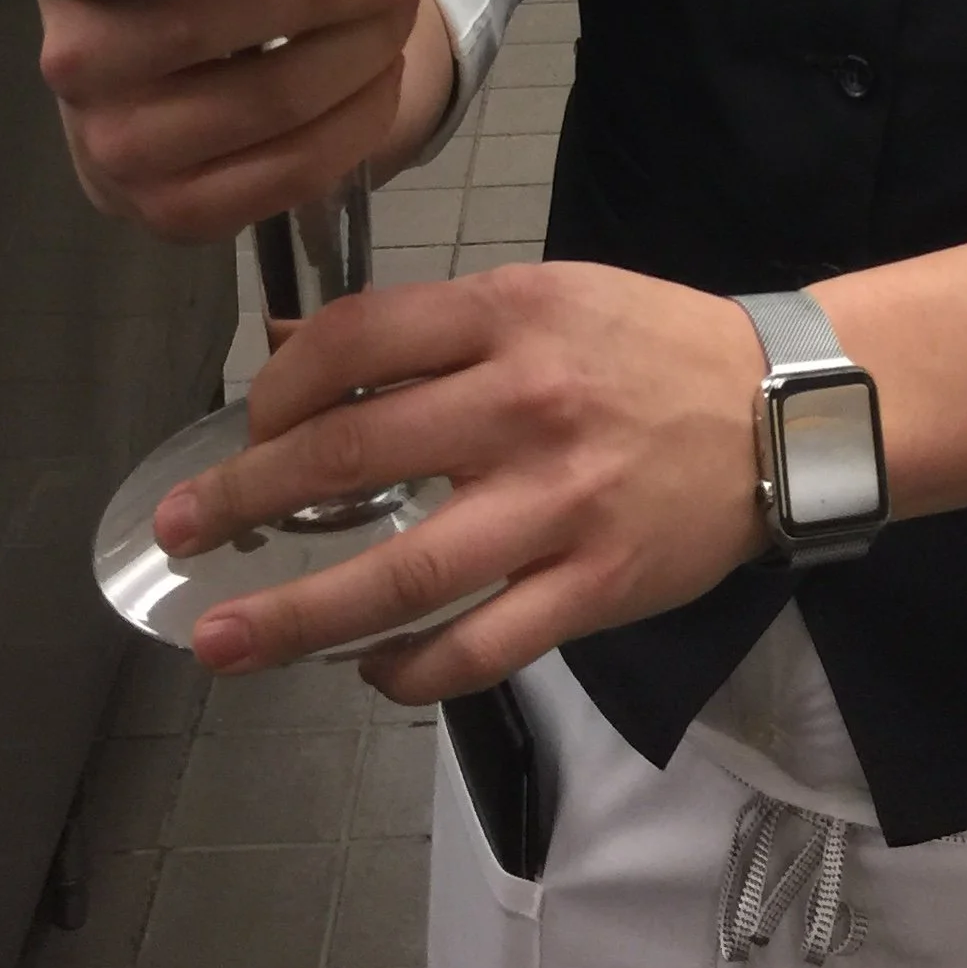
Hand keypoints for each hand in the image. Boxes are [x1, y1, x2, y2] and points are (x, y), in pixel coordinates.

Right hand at [16, 0, 426, 240]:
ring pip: (265, 99)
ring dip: (360, 53)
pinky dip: (358, 121)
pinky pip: (290, 171)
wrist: (151, 105)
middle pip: (199, 23)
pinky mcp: (172, 214)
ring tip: (401, 15)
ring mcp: (115, 149)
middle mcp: (72, 61)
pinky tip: (383, 79)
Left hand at [148, 260, 769, 700]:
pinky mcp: (593, 585)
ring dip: (296, 613)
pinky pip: (477, 646)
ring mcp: (557, 503)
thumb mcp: (545, 296)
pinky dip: (406, 670)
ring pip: (399, 572)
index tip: (247, 421)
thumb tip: (292, 350)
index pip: (355, 344)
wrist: (786, 410)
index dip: (277, 387)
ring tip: (225, 639)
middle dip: (244, 498)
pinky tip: (367, 671)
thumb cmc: (653, 346)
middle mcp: (524, 404)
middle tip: (180, 531)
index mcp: (509, 315)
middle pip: (350, 457)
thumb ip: (426, 328)